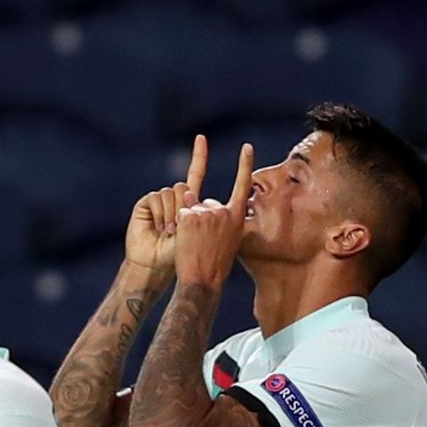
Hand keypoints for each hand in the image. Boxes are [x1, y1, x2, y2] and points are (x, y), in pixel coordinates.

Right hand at [125, 134, 208, 279]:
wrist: (156, 264)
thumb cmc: (179, 254)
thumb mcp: (197, 233)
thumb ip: (198, 211)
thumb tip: (191, 193)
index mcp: (189, 203)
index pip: (195, 174)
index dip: (199, 156)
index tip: (201, 137)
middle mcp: (174, 198)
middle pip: (185, 188)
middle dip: (186, 210)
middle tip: (180, 230)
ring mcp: (159, 200)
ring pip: (172, 193)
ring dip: (172, 215)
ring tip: (168, 232)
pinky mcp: (146, 203)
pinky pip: (157, 198)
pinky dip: (159, 215)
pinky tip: (157, 228)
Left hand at [174, 142, 253, 289]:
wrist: (203, 280)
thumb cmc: (216, 266)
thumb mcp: (229, 241)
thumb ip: (221, 220)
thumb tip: (201, 203)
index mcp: (236, 218)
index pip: (242, 185)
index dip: (244, 164)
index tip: (246, 146)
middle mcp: (223, 211)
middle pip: (206, 202)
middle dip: (201, 217)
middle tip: (203, 242)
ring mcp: (206, 213)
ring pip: (192, 207)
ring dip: (189, 222)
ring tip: (195, 243)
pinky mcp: (190, 216)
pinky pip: (181, 213)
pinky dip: (179, 225)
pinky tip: (186, 239)